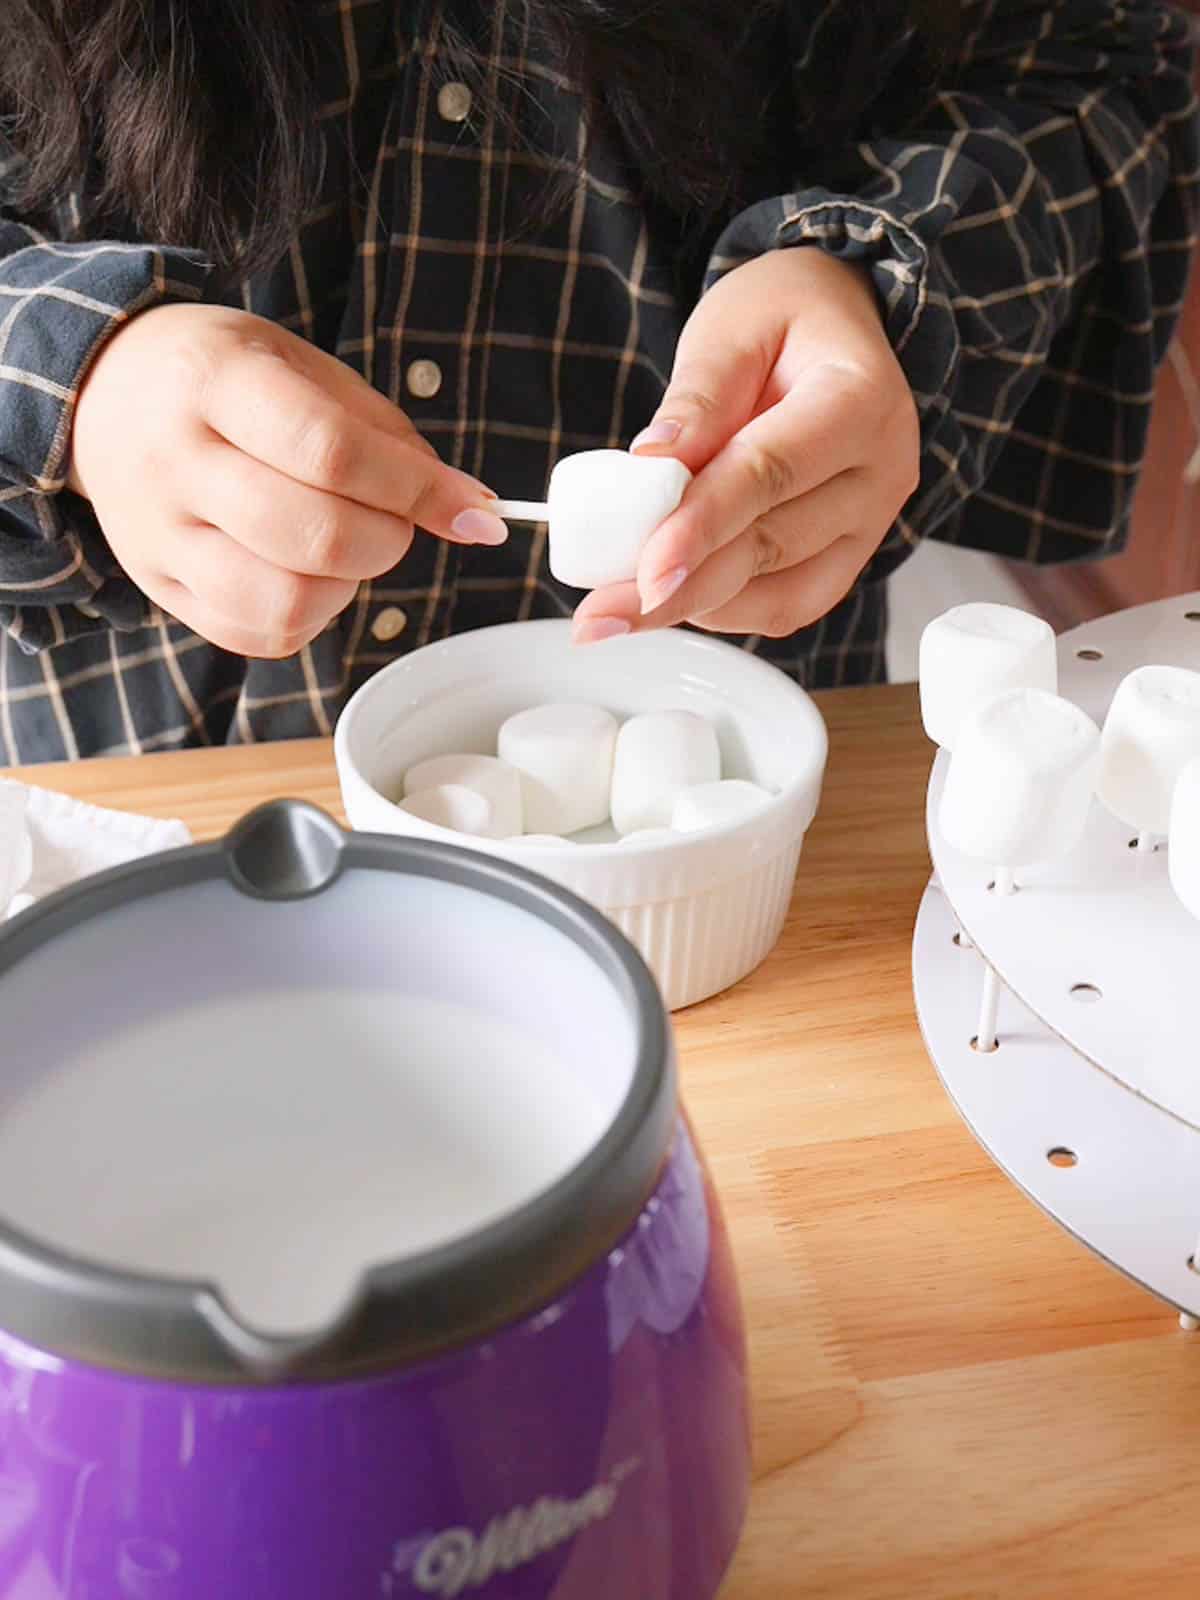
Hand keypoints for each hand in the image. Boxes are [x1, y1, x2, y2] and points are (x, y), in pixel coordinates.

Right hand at [69, 305, 506, 656]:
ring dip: (347, 587)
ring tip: (345, 547)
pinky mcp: (157, 586)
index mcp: (214, 382)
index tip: (476, 511)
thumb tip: (467, 508)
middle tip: (395, 518)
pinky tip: (308, 575)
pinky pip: (256, 635)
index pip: (331, 452)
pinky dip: (308, 617)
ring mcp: (158, 535)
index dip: (418, 491)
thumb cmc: (221, 374)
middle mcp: (175, 463)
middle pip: (313, 537)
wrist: (101, 390)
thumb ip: (386, 435)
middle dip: (388, 540)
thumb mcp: (301, 366)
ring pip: (283, 602)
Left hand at [572, 249, 918, 642]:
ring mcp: (872, 521)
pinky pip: (789, 606)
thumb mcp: (732, 328)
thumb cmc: (782, 320)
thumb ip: (697, 397)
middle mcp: (882, 470)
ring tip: (620, 608)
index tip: (644, 572)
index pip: (770, 473)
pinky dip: (726, 609)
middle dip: (681, 588)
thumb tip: (654, 462)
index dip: (702, 526)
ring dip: (695, 607)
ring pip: (781, 592)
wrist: (831, 327)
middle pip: (772, 545)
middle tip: (601, 615)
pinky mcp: (850, 555)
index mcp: (860, 399)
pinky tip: (675, 595)